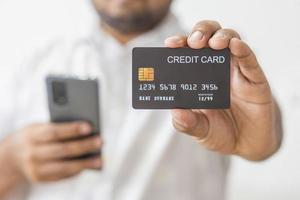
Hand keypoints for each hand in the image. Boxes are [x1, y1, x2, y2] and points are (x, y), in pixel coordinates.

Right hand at [9, 122, 101, 181]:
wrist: (13, 155)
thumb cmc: (36, 135)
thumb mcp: (40, 127)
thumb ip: (59, 127)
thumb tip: (87, 131)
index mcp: (31, 135)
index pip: (54, 132)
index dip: (71, 129)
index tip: (89, 126)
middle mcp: (31, 153)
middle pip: (61, 150)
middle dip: (83, 146)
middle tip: (100, 141)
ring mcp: (35, 169)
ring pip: (63, 167)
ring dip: (84, 163)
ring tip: (100, 159)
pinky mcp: (40, 179)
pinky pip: (62, 176)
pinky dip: (77, 171)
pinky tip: (89, 165)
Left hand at [165, 20, 281, 160]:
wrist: (245, 146)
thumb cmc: (219, 132)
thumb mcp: (199, 130)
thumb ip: (186, 123)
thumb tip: (175, 112)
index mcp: (197, 76)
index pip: (187, 51)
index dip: (179, 43)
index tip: (170, 44)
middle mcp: (216, 69)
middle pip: (209, 37)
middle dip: (200, 32)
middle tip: (193, 42)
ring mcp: (236, 72)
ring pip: (230, 40)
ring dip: (221, 37)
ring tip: (214, 43)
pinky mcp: (255, 80)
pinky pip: (249, 61)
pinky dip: (243, 50)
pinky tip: (236, 46)